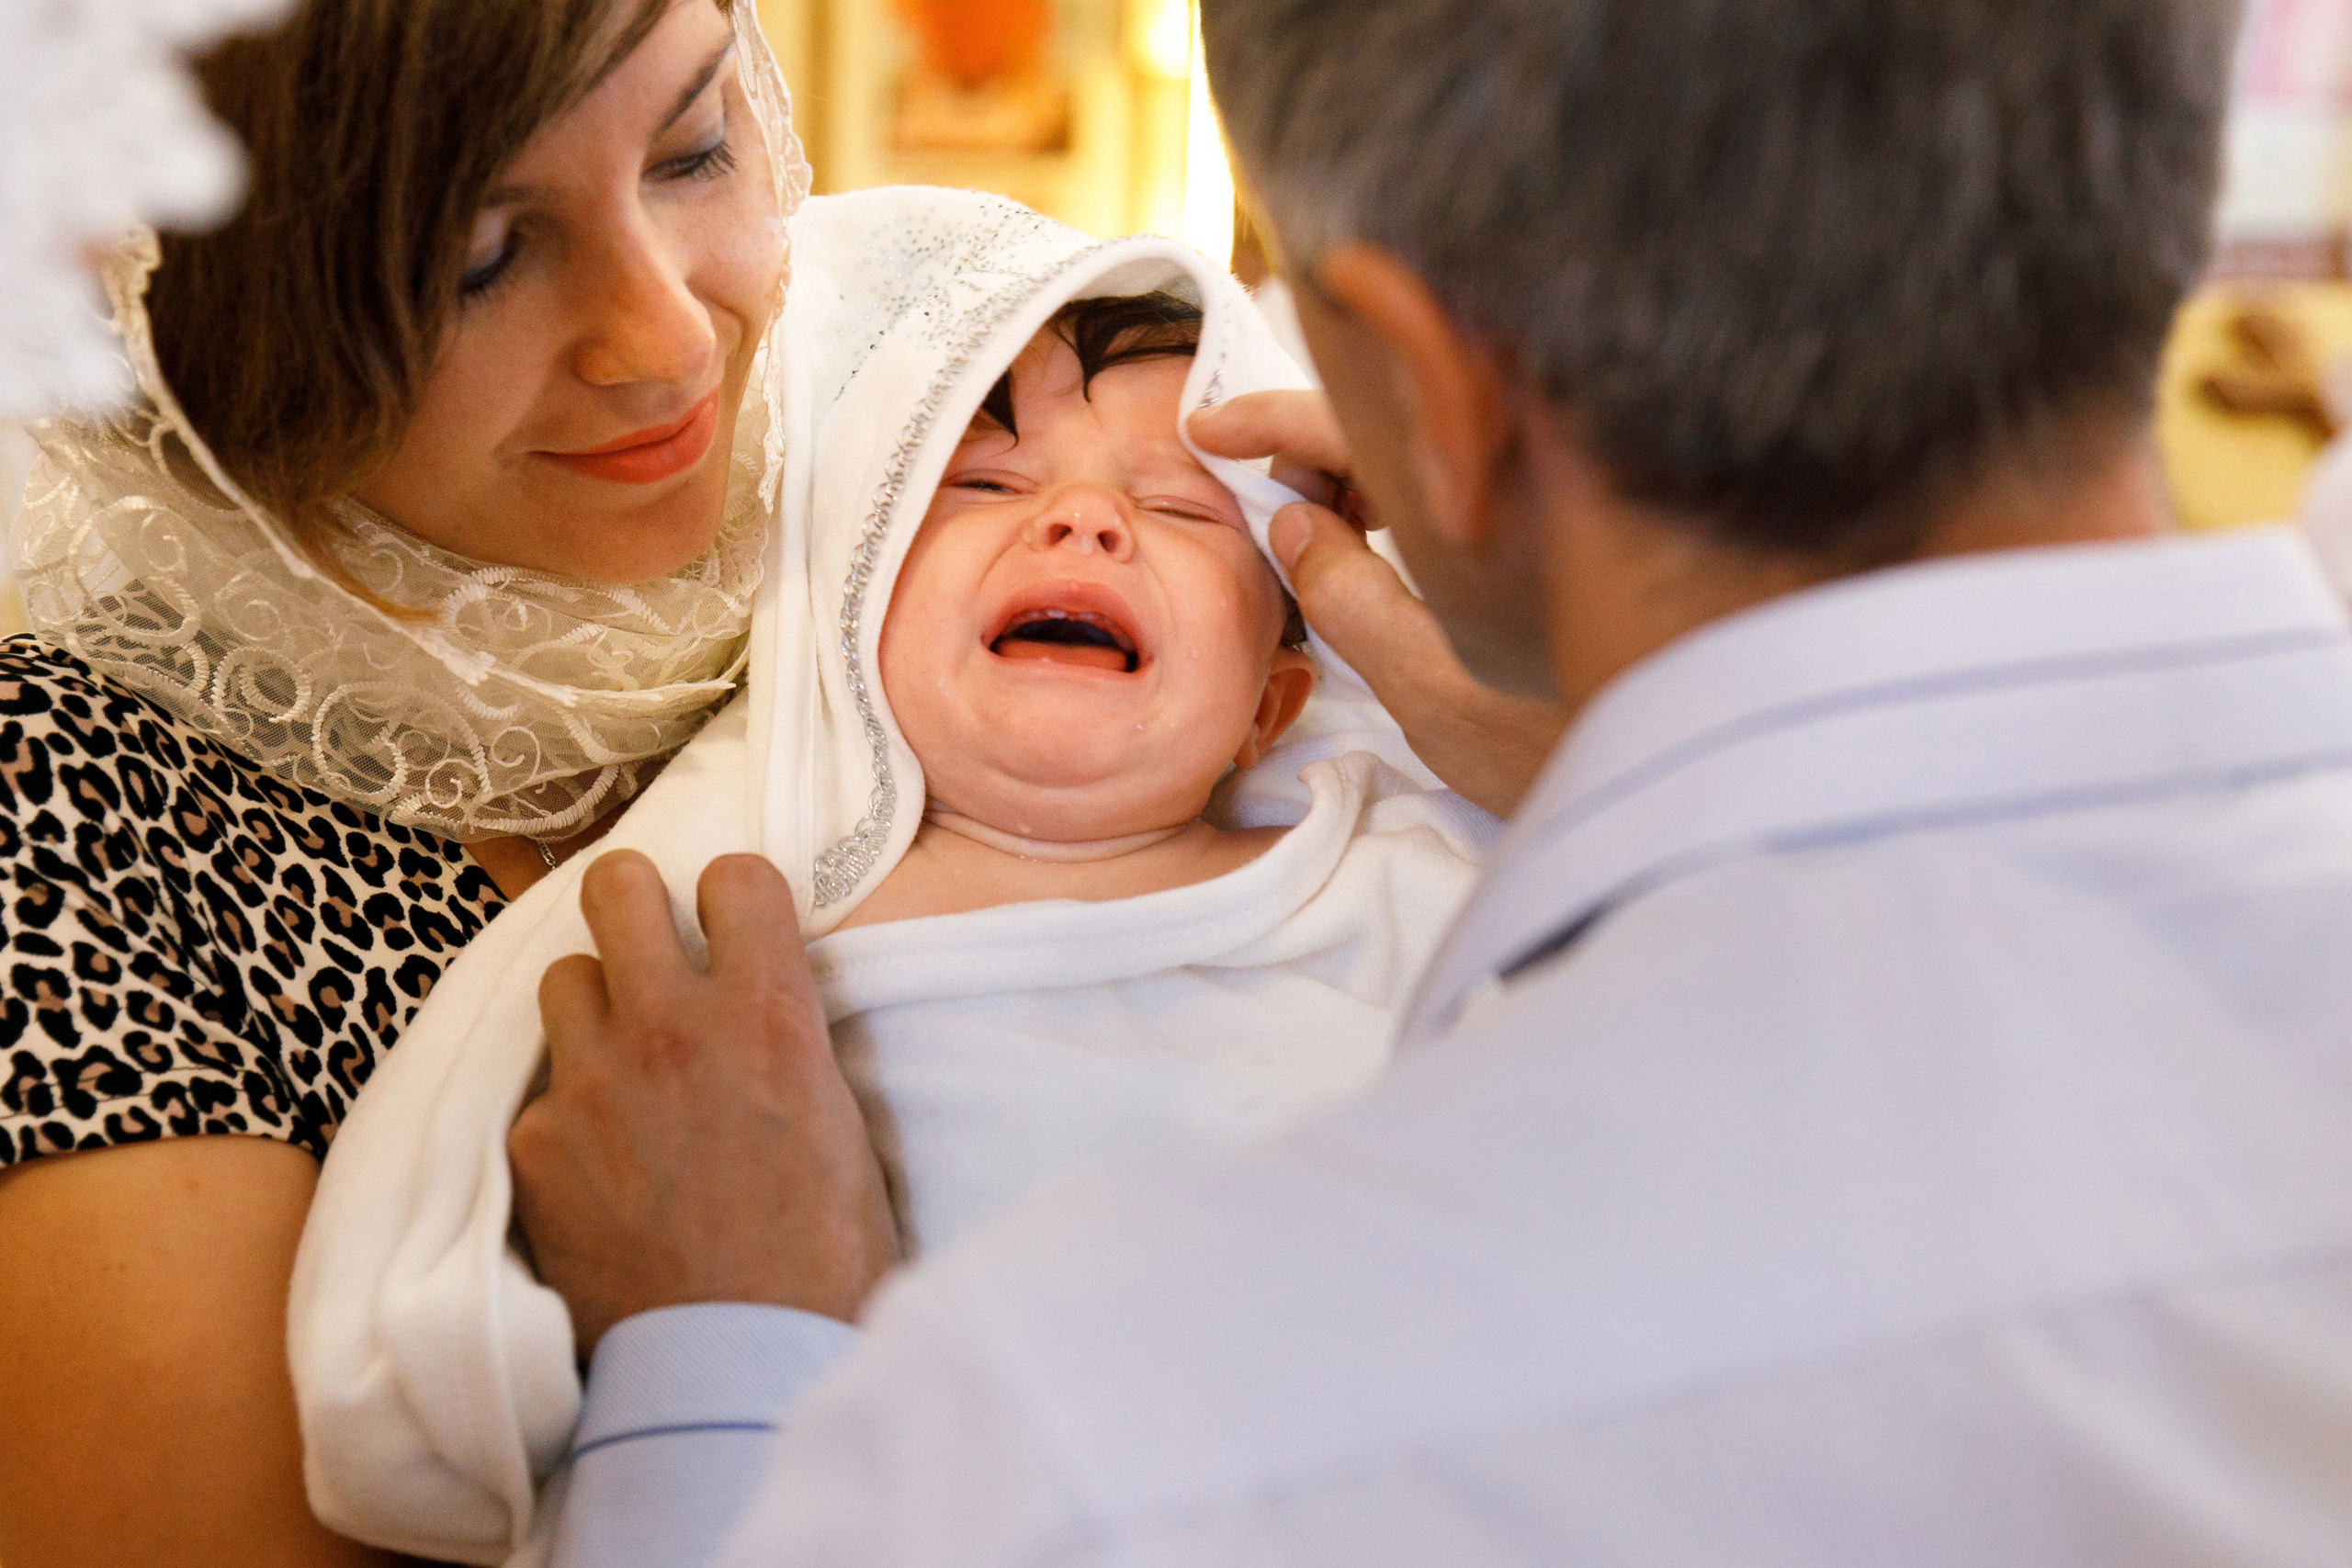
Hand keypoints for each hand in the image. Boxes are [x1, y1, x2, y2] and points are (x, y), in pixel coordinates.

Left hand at [510, 851, 898, 1355]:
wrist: (739, 1364)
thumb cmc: (820, 1258)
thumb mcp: (838, 1124)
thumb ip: (788, 1041)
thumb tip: (764, 1007)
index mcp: (769, 1014)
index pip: (734, 876)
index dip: (731, 897)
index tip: (730, 924)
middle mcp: (672, 1026)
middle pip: (616, 887)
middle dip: (632, 902)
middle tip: (645, 940)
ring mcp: (592, 1081)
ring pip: (562, 978)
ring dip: (591, 1005)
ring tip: (618, 1061)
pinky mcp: (534, 1143)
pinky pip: (539, 1092)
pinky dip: (564, 1115)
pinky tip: (596, 1165)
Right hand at [1192, 391, 1566, 816]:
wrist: (1735, 780)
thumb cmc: (1590, 748)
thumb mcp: (1441, 694)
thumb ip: (1355, 603)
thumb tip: (1294, 526)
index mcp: (1503, 486)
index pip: (1371, 413)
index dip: (1281, 417)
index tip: (1212, 433)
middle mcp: (1548, 460)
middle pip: (1415, 406)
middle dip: (1326, 441)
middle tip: (1272, 498)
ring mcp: (1580, 483)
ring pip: (1452, 432)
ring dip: (1376, 463)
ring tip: (1322, 520)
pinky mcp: (1599, 515)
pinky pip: (1493, 465)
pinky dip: (1430, 485)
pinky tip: (1394, 532)